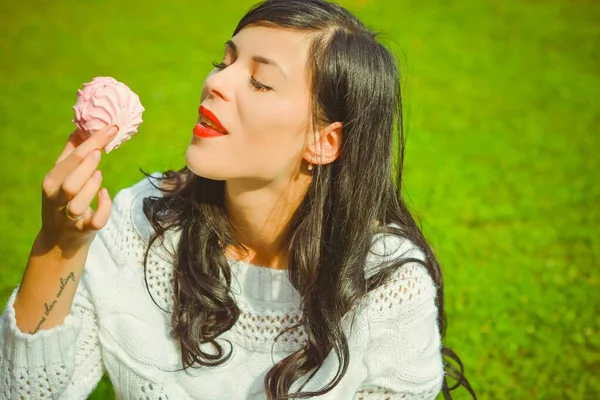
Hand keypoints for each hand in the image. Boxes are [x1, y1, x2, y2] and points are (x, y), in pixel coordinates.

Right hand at [39, 125, 118, 251]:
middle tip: (101, 152)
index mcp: (52, 180)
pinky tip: (105, 195)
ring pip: (78, 203)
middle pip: (71, 182)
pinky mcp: (83, 230)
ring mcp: (69, 216)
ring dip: (92, 187)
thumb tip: (80, 127)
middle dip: (88, 166)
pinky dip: (104, 207)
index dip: (95, 141)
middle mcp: (57, 198)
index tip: (113, 128)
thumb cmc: (64, 200)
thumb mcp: (62, 176)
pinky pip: (96, 220)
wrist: (58, 240)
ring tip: (99, 176)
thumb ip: (71, 153)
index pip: (73, 157)